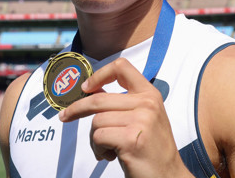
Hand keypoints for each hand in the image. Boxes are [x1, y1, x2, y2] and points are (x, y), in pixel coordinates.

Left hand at [59, 57, 191, 177]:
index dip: (99, 74)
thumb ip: (125, 103)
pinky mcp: (131, 139)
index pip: (122, 67)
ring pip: (96, 121)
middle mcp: (147, 104)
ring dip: (94, 139)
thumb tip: (92, 90)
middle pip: (99, 98)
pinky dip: (98, 149)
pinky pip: (98, 137)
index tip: (86, 87)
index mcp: (150, 94)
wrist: (168, 176)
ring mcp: (141, 120)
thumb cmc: (152, 149)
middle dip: (77, 109)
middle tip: (65, 116)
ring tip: (107, 149)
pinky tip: (110, 156)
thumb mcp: (146, 117)